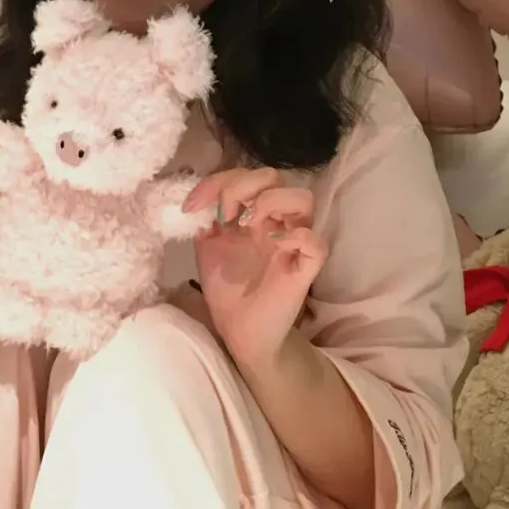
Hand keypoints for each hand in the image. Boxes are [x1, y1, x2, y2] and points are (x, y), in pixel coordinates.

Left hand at [183, 167, 325, 370]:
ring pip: (303, 199)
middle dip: (244, 185)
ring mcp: (292, 244)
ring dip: (271, 200)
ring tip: (247, 223)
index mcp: (253, 214)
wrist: (239, 332)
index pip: (246, 176)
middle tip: (224, 214)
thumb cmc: (227, 289)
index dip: (218, 181)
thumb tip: (197, 199)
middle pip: (276, 177)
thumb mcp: (207, 247)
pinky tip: (274, 243)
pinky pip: (316, 243)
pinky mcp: (304, 270)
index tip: (192, 206)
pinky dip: (298, 236)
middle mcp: (275, 222)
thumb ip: (205, 219)